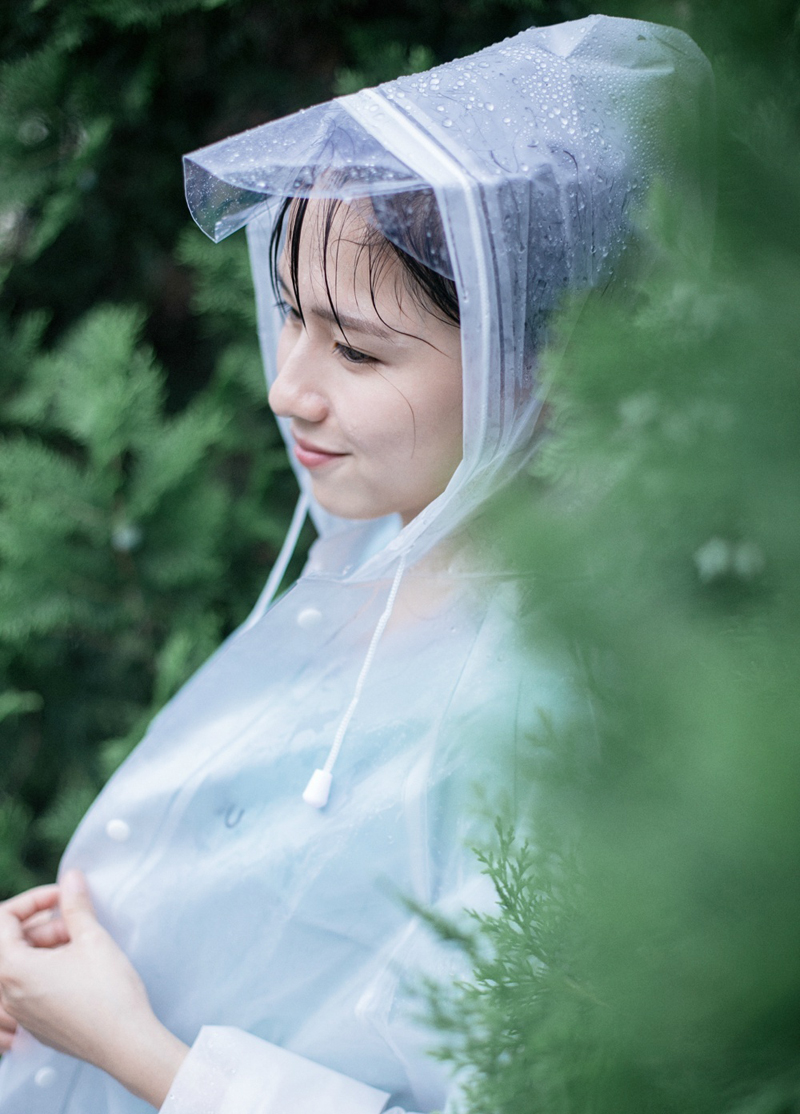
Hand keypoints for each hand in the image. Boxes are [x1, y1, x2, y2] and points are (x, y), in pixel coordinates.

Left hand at [0, 871, 187, 1107]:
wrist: (125, 1044)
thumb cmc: (109, 993)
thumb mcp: (92, 939)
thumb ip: (75, 904)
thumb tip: (70, 878)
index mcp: (14, 969)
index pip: (4, 920)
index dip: (35, 899)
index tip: (62, 896)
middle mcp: (8, 994)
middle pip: (14, 942)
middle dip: (45, 924)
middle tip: (80, 923)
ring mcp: (21, 1014)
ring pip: (23, 965)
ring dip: (49, 946)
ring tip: (84, 946)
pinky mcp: (36, 1026)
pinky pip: (31, 987)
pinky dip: (50, 970)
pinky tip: (81, 968)